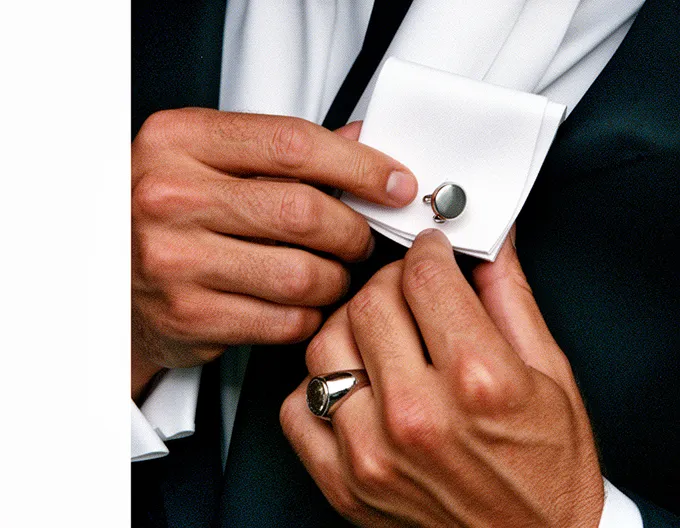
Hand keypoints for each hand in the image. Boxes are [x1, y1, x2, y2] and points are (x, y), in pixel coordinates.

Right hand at [131, 108, 417, 398]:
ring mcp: (174, 259)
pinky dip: (308, 315)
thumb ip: (279, 150)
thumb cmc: (163, 216)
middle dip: (353, 230)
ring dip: (336, 279)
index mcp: (177, 141)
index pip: (293, 144)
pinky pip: (284, 320)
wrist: (110, 281)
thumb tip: (362, 144)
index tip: (393, 183)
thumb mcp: (204, 159)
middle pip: (306, 211)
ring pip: (303, 273)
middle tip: (361, 238)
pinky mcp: (189, 315)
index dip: (360, 166)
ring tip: (329, 273)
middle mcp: (168, 196)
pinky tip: (299, 304)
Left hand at [281, 229, 603, 526]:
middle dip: (391, 282)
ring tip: (381, 338)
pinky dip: (317, 388)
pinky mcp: (342, 483)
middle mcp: (418, 416)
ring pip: (324, 347)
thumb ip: (510, 299)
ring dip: (350, 329)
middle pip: (369, 303)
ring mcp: (371, 453)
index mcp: (479, 382)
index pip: (424, 277)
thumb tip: (489, 245)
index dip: (428, 252)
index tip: (430, 253)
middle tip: (410, 292)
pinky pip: (297, 408)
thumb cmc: (548, 475)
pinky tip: (353, 386)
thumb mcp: (551, 376)